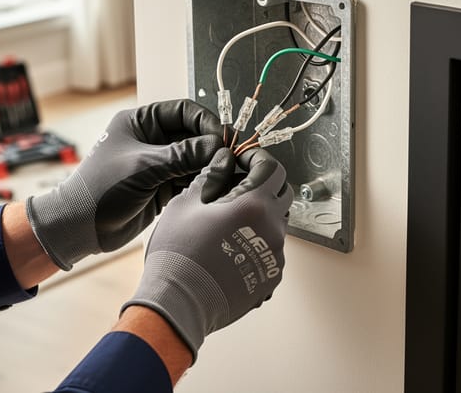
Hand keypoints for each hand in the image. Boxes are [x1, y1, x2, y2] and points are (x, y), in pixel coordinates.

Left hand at [26, 99, 222, 269]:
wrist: (79, 227)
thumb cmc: (99, 189)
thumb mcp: (144, 167)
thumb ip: (183, 155)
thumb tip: (218, 147)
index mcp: (141, 122)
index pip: (184, 111)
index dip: (207, 122)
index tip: (223, 139)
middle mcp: (152, 139)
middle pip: (194, 135)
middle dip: (213, 147)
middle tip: (232, 158)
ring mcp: (159, 163)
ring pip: (196, 158)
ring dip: (210, 167)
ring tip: (227, 176)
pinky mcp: (164, 186)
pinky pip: (191, 179)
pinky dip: (204, 183)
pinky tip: (216, 189)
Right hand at [123, 147, 292, 359]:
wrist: (179, 303)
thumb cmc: (178, 252)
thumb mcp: (186, 203)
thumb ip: (211, 175)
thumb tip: (224, 159)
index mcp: (254, 204)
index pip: (272, 167)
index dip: (257, 157)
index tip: (242, 159)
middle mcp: (273, 227)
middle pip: (282, 193)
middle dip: (264, 184)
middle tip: (237, 186)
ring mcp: (275, 255)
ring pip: (277, 223)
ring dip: (261, 215)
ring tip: (230, 221)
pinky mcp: (272, 277)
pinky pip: (272, 250)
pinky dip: (259, 242)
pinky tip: (233, 247)